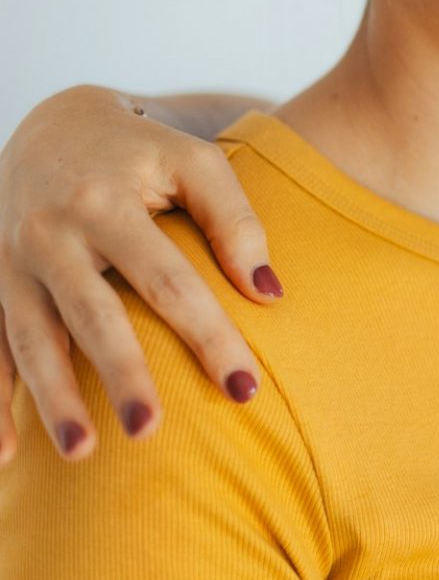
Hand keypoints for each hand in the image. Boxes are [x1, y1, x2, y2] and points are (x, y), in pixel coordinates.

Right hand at [0, 87, 276, 461]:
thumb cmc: (143, 151)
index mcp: (104, 203)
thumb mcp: (195, 163)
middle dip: (120, 376)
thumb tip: (270, 294)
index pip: (169, 282)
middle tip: (151, 433)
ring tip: (81, 453)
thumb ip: (236, 222)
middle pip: (91, 317)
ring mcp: (10, 263)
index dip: (210, 335)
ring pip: (29, 341)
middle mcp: (48, 235)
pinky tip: (5, 455)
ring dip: (51, 401)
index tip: (246, 387)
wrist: (52, 124)